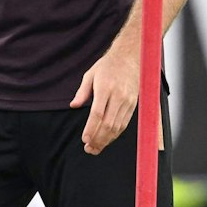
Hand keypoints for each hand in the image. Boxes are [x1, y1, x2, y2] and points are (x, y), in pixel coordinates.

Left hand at [71, 41, 139, 155]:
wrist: (131, 57)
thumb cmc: (108, 66)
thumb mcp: (90, 74)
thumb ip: (82, 92)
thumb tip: (73, 106)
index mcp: (105, 88)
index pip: (98, 113)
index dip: (91, 128)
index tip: (85, 139)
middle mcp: (118, 96)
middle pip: (108, 124)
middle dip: (98, 139)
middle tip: (89, 148)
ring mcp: (127, 101)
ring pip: (117, 126)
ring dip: (106, 140)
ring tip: (96, 148)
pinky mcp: (133, 105)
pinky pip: (124, 123)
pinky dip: (115, 134)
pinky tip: (107, 139)